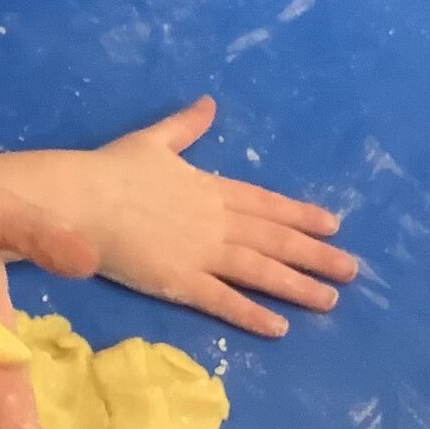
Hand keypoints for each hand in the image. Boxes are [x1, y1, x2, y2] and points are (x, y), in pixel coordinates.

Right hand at [0, 96, 357, 336]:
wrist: (78, 198)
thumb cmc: (109, 168)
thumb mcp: (152, 140)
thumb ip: (184, 126)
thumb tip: (209, 102)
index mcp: (207, 187)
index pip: (263, 203)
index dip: (299, 214)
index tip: (332, 224)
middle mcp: (213, 220)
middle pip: (272, 239)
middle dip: (313, 254)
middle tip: (351, 270)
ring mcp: (200, 251)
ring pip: (259, 269)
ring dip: (296, 285)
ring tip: (328, 300)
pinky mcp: (179, 280)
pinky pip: (222, 299)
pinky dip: (252, 313)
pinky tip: (279, 327)